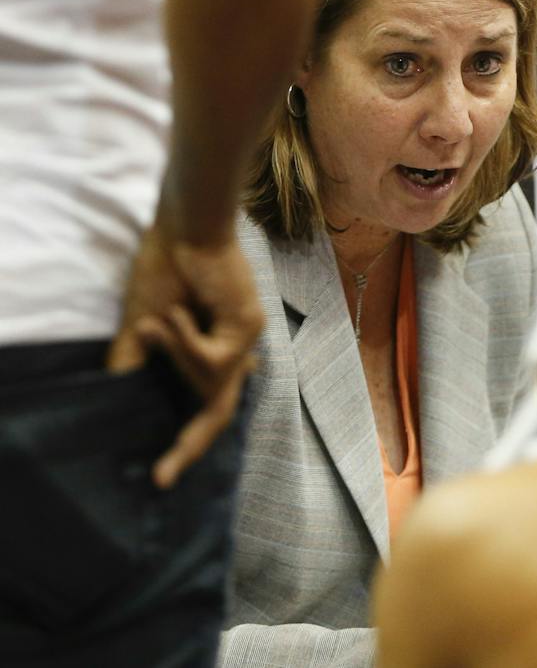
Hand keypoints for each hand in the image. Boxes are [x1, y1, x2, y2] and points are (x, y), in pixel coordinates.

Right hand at [106, 222, 264, 488]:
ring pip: (209, 381)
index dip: (187, 443)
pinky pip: (212, 360)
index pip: (208, 407)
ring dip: (176, 356)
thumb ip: (140, 359)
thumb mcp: (143, 324)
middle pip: (220, 410)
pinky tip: (174, 313)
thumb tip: (119, 396)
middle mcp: (235, 348)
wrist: (185, 228)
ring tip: (156, 321)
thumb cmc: (166, 268)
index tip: (160, 476)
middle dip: (191, 445)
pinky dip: (186, 343)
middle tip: (162, 476)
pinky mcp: (248, 326)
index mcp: (213, 349)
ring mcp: (246, 338)